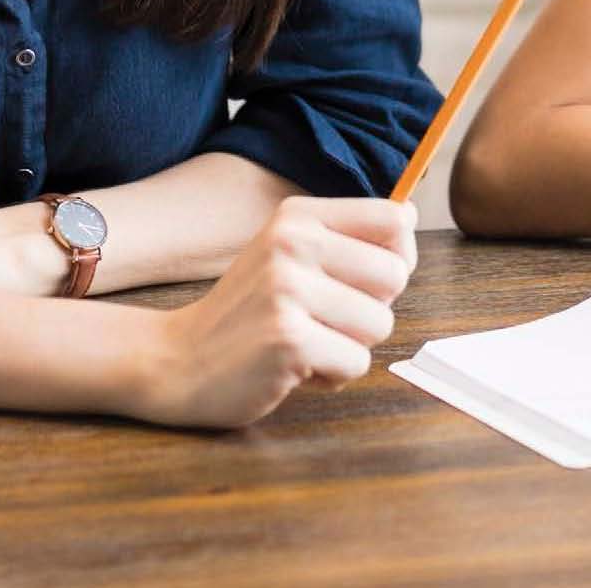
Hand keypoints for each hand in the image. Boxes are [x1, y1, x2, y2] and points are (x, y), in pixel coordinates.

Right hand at [134, 196, 417, 429]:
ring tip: (308, 341)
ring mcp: (288, 289)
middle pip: (395, 275)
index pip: (395, 219)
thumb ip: (344, 237)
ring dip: (351, 345)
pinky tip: (296, 367)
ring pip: (381, 323)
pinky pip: (357, 362)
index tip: (368, 280)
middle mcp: (294, 243)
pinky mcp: (288, 339)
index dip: (398, 256)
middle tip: (328, 319)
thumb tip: (412, 214)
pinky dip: (334, 376)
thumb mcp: (288, 253)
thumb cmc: (248, 310)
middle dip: (372, 308)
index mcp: (299, 216)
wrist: (178, 359)